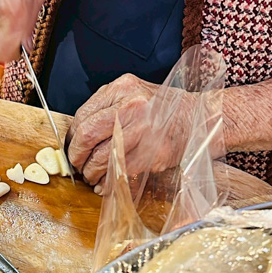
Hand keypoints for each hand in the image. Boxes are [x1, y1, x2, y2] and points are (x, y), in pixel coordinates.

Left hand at [66, 74, 197, 188]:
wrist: (199, 117)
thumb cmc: (165, 108)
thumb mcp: (134, 94)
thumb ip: (109, 107)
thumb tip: (81, 134)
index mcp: (122, 88)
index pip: (84, 115)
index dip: (73, 137)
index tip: (72, 147)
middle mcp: (131, 106)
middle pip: (88, 135)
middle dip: (77, 156)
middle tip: (77, 165)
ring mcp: (142, 130)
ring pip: (102, 157)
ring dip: (91, 173)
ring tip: (92, 176)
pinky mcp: (152, 153)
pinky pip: (121, 172)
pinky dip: (108, 183)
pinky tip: (107, 184)